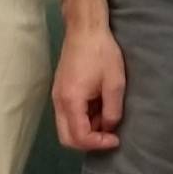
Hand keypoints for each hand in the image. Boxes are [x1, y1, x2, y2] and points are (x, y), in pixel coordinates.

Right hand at [51, 21, 126, 150]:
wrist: (85, 29)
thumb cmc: (101, 53)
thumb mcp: (114, 84)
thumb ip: (112, 111)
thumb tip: (108, 128)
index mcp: (71, 101)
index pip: (79, 137)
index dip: (98, 144)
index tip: (116, 139)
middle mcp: (58, 102)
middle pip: (67, 139)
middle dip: (88, 143)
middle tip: (108, 136)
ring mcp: (56, 96)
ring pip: (66, 128)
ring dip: (86, 131)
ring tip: (106, 118)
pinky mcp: (60, 91)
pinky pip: (67, 116)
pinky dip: (82, 120)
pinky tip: (98, 108)